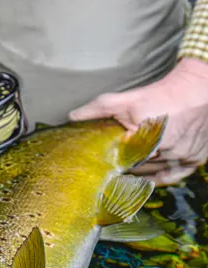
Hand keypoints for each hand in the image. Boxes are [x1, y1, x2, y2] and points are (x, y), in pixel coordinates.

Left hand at [69, 58, 207, 184]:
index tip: (101, 167)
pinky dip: (159, 179)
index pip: (124, 162)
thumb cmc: (159, 94)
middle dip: (126, 167)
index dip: (112, 165)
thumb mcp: (126, 100)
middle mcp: (168, 150)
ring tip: (125, 172)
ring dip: (141, 173)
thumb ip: (97, 109)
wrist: (196, 89)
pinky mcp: (196, 159)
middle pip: (139, 168)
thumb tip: (71, 117)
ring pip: (155, 173)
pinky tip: (145, 179)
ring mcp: (184, 156)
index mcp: (148, 137)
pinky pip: (173, 177)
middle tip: (112, 167)